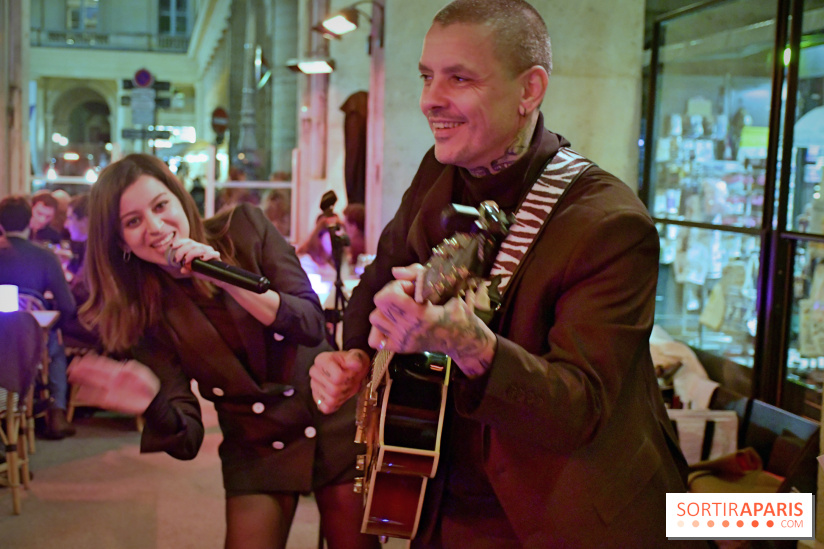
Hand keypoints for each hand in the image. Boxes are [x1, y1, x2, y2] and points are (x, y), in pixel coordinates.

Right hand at [68, 353, 160, 414]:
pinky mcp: (110, 402)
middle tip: (71, 366)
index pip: (103, 365)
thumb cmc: (147, 385)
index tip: (82, 358)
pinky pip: (97, 398)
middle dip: (83, 370)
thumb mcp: (142, 373)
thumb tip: (125, 365)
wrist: (152, 401)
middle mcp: (112, 380)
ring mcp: (110, 390)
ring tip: (71, 376)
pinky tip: (79, 394)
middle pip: (95, 374)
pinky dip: (88, 396)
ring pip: (93, 385)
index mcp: (119, 372)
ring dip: (82, 381)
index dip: (92, 362)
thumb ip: (133, 369)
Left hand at [167, 238, 220, 277]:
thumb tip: (182, 269)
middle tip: (176, 260)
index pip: (187, 241)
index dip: (179, 242)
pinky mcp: (216, 256)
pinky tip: (202, 259)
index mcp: (194, 248)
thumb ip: (187, 268)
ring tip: (186, 261)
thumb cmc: (202, 271)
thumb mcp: (192, 270)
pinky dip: (207, 255)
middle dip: (182, 251)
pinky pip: (212, 253)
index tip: (171, 247)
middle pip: (191, 244)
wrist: (215, 276)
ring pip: (200, 248)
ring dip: (191, 254)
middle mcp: (201, 247)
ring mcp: (209, 251)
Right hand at [309, 349, 369, 413]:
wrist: (351, 369)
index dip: (348, 377)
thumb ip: (355, 359)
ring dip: (342, 396)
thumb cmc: (352, 362)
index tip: (351, 372)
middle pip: (334, 390)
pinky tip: (340, 396)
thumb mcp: (357, 357)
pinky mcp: (316, 398)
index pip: (337, 377)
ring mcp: (314, 386)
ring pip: (330, 400)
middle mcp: (314, 373)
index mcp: (321, 360)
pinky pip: (326, 408)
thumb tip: (355, 364)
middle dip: (346, 387)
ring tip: (345, 387)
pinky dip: (336, 405)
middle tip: (350, 381)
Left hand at [368, 264, 497, 377]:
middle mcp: (407, 329)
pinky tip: (392, 324)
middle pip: (380, 302)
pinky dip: (380, 330)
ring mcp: (402, 340)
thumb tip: (395, 271)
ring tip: (400, 310)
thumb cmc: (455, 311)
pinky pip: (375, 339)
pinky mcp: (399, 348)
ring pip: (374, 318)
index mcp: (419, 315)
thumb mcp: (444, 287)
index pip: (389, 295)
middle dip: (392, 293)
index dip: (399, 285)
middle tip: (407, 296)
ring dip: (384, 310)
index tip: (413, 287)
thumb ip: (418, 273)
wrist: (462, 339)